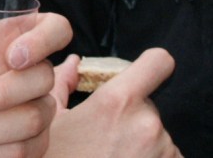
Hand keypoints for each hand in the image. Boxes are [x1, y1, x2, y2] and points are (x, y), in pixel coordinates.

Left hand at [0, 12, 70, 156]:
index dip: (45, 39)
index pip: (56, 28)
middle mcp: (27, 74)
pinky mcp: (30, 146)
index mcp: (9, 41)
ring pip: (35, 119)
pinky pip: (25, 152)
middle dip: (0, 96)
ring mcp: (33, 111)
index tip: (14, 58)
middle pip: (45, 77)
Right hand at [47, 48, 182, 157]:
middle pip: (150, 107)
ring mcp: (162, 153)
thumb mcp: (50, 122)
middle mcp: (147, 125)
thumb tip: (75, 63)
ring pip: (160, 139)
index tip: (143, 76)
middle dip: (133, 119)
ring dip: (144, 147)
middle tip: (107, 141)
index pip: (159, 62)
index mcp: (118, 102)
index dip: (152, 66)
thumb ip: (63, 84)